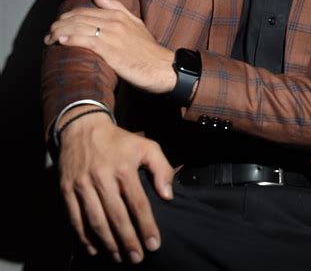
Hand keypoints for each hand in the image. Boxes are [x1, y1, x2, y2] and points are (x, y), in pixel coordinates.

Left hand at [44, 0, 175, 93]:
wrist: (162, 67)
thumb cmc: (148, 50)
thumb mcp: (134, 23)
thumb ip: (116, 8)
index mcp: (118, 15)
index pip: (85, 11)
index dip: (67, 17)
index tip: (57, 25)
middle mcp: (113, 21)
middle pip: (78, 18)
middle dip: (59, 24)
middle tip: (48, 34)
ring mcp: (112, 35)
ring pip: (79, 28)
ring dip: (60, 32)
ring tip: (49, 39)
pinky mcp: (110, 50)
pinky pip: (86, 41)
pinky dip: (72, 39)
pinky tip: (62, 42)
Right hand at [58, 111, 175, 263]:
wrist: (83, 128)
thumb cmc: (119, 141)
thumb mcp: (146, 146)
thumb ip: (161, 168)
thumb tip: (167, 195)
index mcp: (124, 167)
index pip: (138, 203)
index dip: (147, 226)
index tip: (154, 245)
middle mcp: (103, 176)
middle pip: (116, 216)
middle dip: (128, 241)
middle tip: (137, 258)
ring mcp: (83, 184)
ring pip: (95, 220)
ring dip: (108, 243)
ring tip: (119, 257)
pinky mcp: (67, 189)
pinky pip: (75, 218)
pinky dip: (83, 237)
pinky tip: (94, 249)